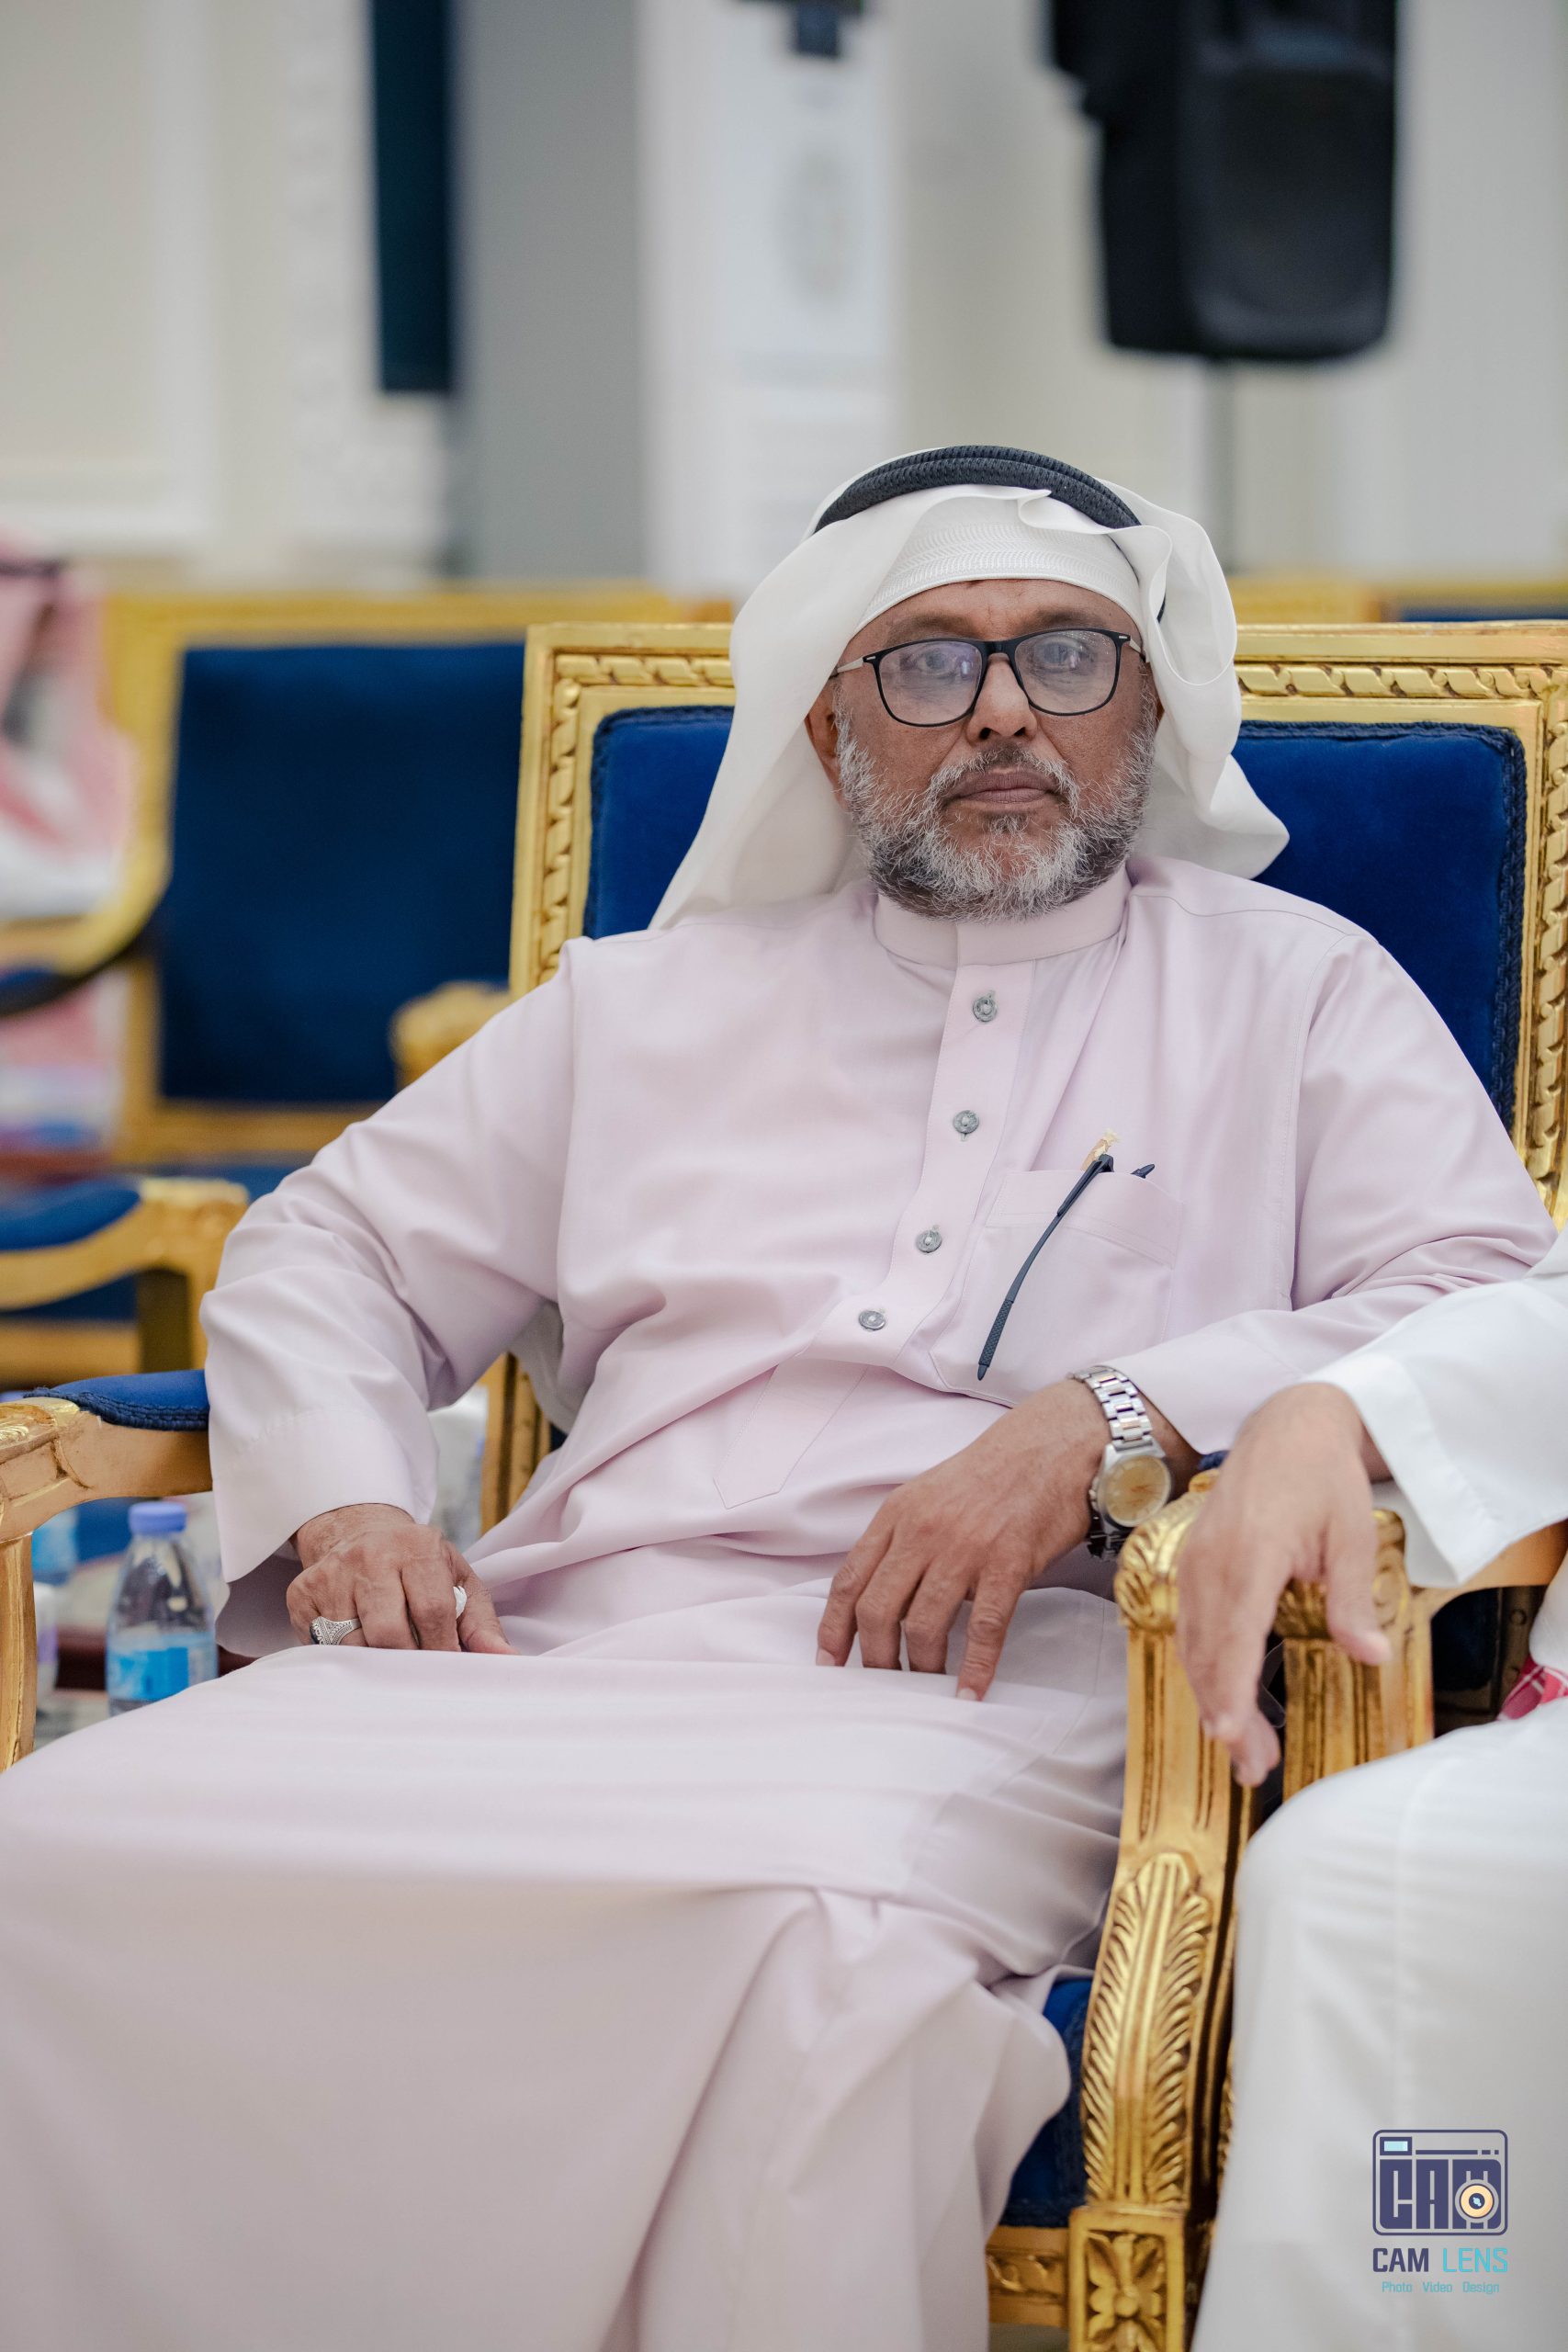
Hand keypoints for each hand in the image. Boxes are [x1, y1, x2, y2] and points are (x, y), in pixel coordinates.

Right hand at [286, 1502, 513, 1653]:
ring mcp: (332, 1573)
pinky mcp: (302, 1593)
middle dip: (407, 1662)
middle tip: (417, 1671)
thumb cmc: (419, 1568)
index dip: (442, 1650)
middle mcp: (370, 1555)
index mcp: (418, 1547)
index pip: (432, 1611)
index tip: (448, 1670)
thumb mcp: (458, 1583)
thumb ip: (482, 1624)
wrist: (361, 1532)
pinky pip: (322, 1644)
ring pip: (353, 1645)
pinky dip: (343, 1655)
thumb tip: (506, 1659)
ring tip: (388, 1653)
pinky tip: (357, 1642)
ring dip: (374, 1661)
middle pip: (388, 1633)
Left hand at [816, 1378, 1192, 1700]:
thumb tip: (880, 1594)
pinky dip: (975, 1667)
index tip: (828, 1662)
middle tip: (882, 1685)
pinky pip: (984, 1627)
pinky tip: (970, 1692)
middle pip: (877, 1610)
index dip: (834, 1628)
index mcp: (896, 1514)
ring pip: (923, 1624)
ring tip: (924, 1689)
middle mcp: (922, 1531)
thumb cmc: (992, 1475)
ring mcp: (964, 1548)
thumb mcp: (929, 1495)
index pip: (849, 1580)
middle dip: (875, 1658)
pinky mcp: (1007, 1563)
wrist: (1051, 1447)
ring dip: (921, 1666)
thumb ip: (901, 1538)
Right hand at [1176, 1384, 1389, 1785]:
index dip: (1228, 1688)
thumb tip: (1371, 1657)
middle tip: (1252, 1769)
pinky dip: (1203, 1668)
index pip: (1233, 1633)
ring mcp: (1195, 1560)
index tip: (1228, 1735)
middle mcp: (1212, 1560)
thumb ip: (1354, 1600)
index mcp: (1252, 1552)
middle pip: (1206, 1651)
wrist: (1286, 1428)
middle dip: (1223, 1715)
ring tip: (1242, 1749)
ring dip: (1212, 1698)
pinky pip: (1189, 1625)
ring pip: (1192, 1644)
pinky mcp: (1191, 1563)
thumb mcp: (1354, 1536)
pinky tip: (1221, 1698)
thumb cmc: (1323, 1479)